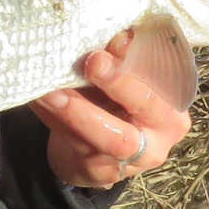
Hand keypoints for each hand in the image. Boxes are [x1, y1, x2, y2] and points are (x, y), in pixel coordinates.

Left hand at [29, 30, 191, 189]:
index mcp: (171, 107)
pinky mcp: (102, 173)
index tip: (118, 39)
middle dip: (118, 83)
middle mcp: (160, 136)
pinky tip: (38, 99)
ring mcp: (133, 160)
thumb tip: (122, 35)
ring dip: (77, 108)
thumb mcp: (121, 82)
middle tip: (92, 61)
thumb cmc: (110, 106)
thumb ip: (122, 63)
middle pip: (145, 109)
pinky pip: (77, 142)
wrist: (91, 153)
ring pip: (108, 136)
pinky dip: (54, 118)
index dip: (143, 59)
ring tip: (51, 86)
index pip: (164, 82)